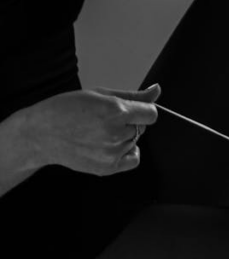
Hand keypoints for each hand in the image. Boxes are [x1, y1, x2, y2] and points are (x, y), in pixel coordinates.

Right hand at [24, 83, 160, 175]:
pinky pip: (134, 159)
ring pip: (135, 142)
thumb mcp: (99, 94)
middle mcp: (117, 132)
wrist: (43, 134)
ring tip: (99, 132)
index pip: (151, 114)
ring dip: (124, 137)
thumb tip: (156, 91)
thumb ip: (133, 95)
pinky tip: (111, 146)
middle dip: (129, 122)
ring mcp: (113, 152)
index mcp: (116, 110)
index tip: (134, 110)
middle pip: (141, 128)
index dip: (143, 110)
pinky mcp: (109, 167)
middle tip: (104, 120)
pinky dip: (127, 153)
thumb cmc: (67, 109)